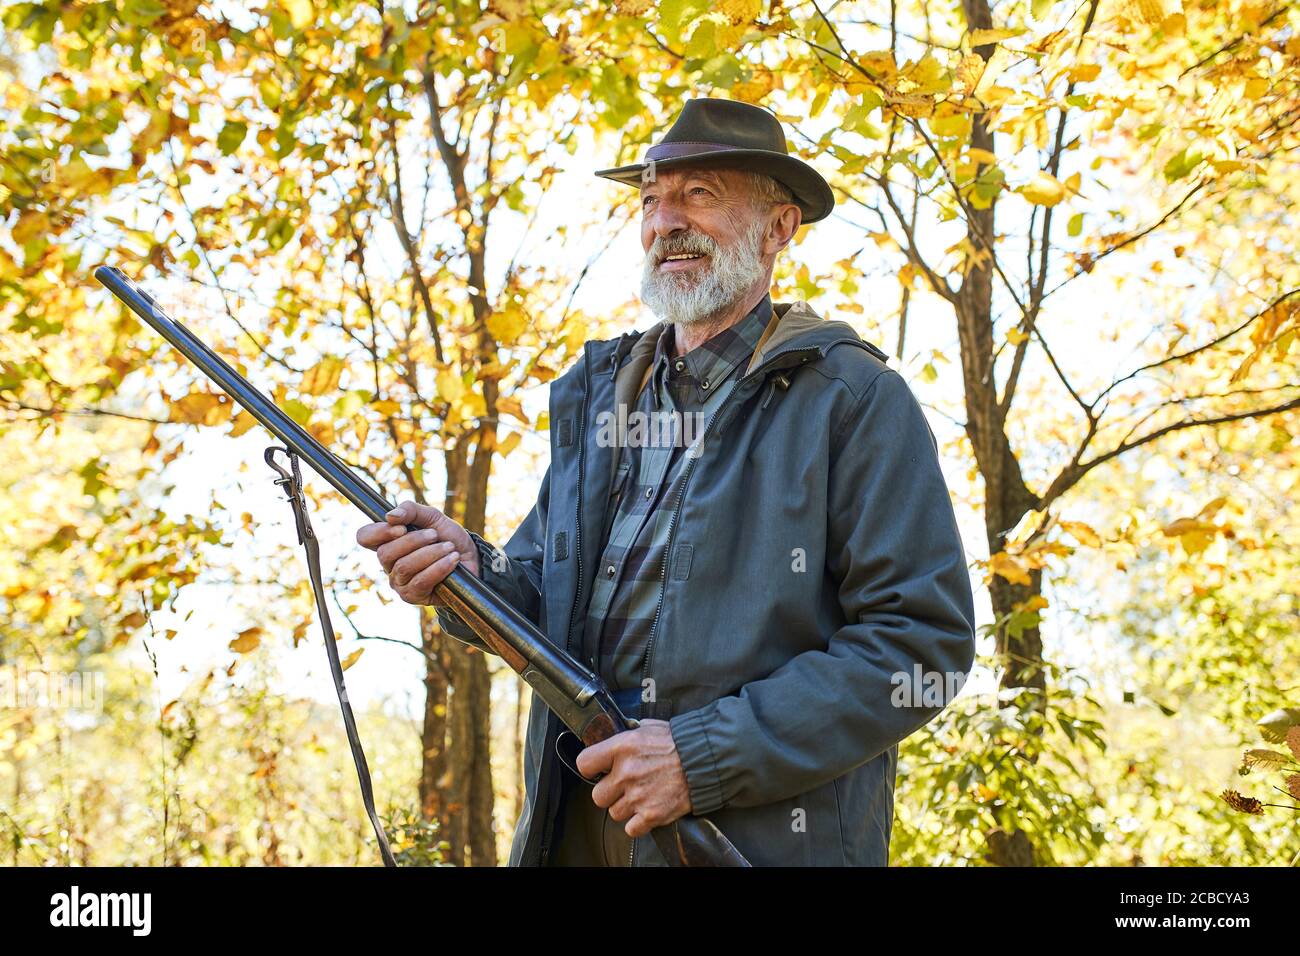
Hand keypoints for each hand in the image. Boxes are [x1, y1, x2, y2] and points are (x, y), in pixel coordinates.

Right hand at [354, 500, 479, 605]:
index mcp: (388, 542)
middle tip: (435, 535)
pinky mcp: (413, 596)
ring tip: (449, 547)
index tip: (400, 527)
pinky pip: (420, 582)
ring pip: (404, 567)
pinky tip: (452, 560)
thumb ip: (411, 511)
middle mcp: (389, 564)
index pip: (365, 537)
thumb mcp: (432, 517)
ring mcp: (399, 582)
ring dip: (430, 553)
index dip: (378, 532)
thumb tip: (390, 516)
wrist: (470, 558)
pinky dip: (439, 568)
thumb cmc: (447, 537)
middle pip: (384, 554)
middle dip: (413, 541)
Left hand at [577, 719, 692, 838]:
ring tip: (641, 795)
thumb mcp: (650, 727)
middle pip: (597, 796)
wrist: (706, 760)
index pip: (584, 764)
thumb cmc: (679, 742)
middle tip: (624, 786)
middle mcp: (626, 773)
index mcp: (622, 747)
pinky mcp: (652, 815)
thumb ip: (630, 732)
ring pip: (615, 813)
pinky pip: (630, 829)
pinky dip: (638, 823)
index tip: (598, 770)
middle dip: (610, 792)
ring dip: (626, 807)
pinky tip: (647, 809)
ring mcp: (638, 796)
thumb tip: (619, 731)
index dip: (591, 768)